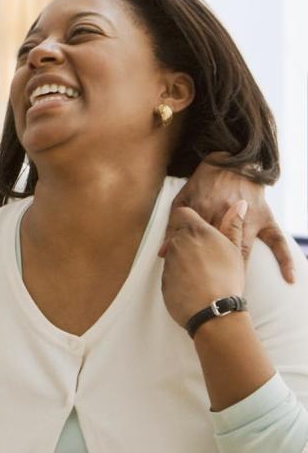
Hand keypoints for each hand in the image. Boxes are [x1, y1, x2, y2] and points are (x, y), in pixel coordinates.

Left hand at [161, 200, 246, 327]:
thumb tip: (239, 204)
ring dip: (184, 257)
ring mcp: (169, 259)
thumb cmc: (228, 280)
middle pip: (177, 232)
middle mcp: (179, 242)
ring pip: (173, 252)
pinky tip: (194, 283)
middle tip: (206, 254)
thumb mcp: (235, 250)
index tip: (199, 228)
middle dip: (188, 239)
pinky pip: (170, 270)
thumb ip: (233, 225)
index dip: (189, 218)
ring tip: (203, 272)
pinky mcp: (163, 277)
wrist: (215, 312)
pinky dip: (179, 274)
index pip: (182, 212)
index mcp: (197, 231)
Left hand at [170, 154, 294, 282]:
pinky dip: (285, 259)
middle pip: (219, 248)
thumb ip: (173, 226)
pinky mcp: (266, 218)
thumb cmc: (203, 184)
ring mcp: (249, 217)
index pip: (196, 243)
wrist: (231, 161)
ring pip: (243, 248)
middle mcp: (226, 214)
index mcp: (203, 210)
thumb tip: (163, 253)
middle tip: (210, 290)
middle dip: (214, 270)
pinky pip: (278, 241)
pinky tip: (289, 278)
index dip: (193, 264)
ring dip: (237, 268)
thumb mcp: (183, 200)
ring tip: (231, 287)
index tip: (191, 283)